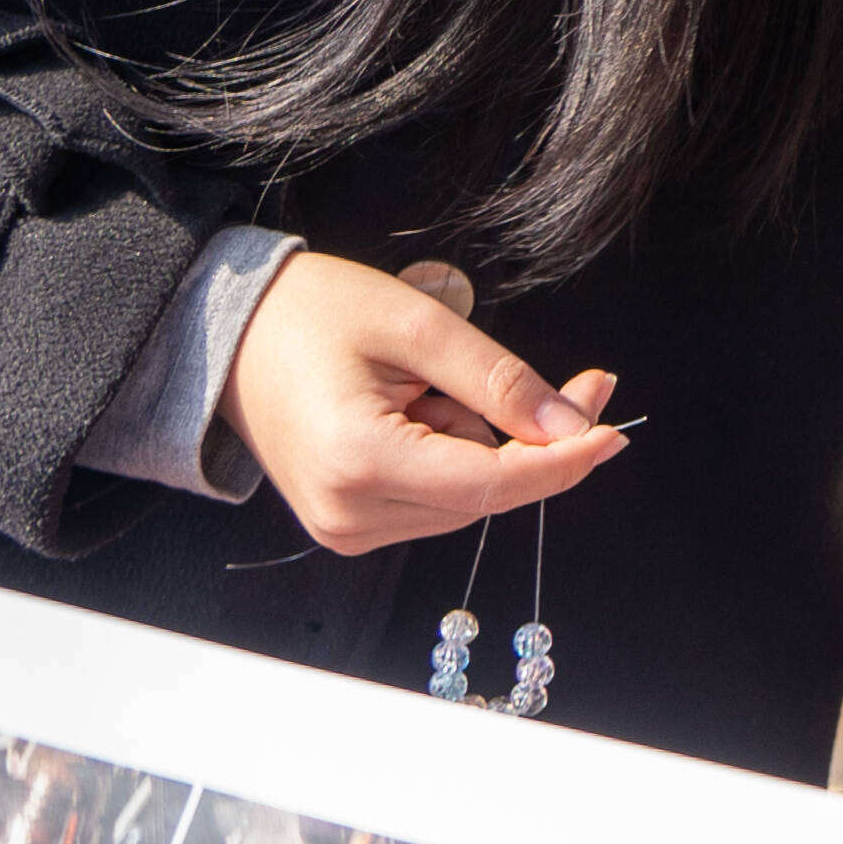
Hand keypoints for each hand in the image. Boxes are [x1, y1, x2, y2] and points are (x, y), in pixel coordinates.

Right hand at [225, 251, 627, 554]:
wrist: (226, 334)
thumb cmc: (309, 315)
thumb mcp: (416, 326)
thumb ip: (500, 381)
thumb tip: (573, 426)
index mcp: (360, 463)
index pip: (494, 484)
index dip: (566, 458)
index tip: (616, 428)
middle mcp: (349, 515)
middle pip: (489, 496)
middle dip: (534, 441)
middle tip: (566, 379)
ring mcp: (345, 529)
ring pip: (470, 501)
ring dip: (481, 444)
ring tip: (425, 387)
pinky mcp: (348, 526)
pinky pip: (439, 500)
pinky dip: (452, 456)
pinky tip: (417, 412)